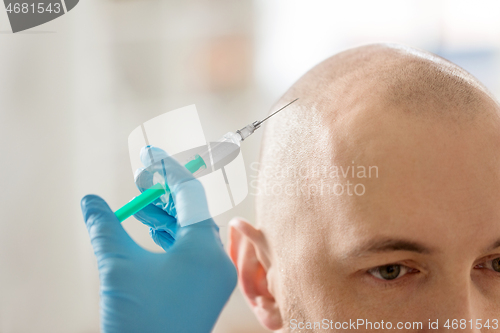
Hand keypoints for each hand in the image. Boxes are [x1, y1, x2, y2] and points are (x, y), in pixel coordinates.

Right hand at [81, 148, 236, 332]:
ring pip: (193, 234)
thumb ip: (106, 227)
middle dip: (165, 195)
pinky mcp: (206, 292)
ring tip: (141, 208)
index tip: (151, 154)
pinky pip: (194, 253)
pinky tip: (154, 234)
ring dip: (167, 218)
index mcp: (204, 249)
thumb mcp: (118, 267)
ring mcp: (214, 278)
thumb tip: (91, 201)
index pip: (190, 195)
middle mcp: (216, 261)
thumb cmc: (138, 319)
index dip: (168, 171)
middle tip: (142, 182)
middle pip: (194, 213)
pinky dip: (173, 239)